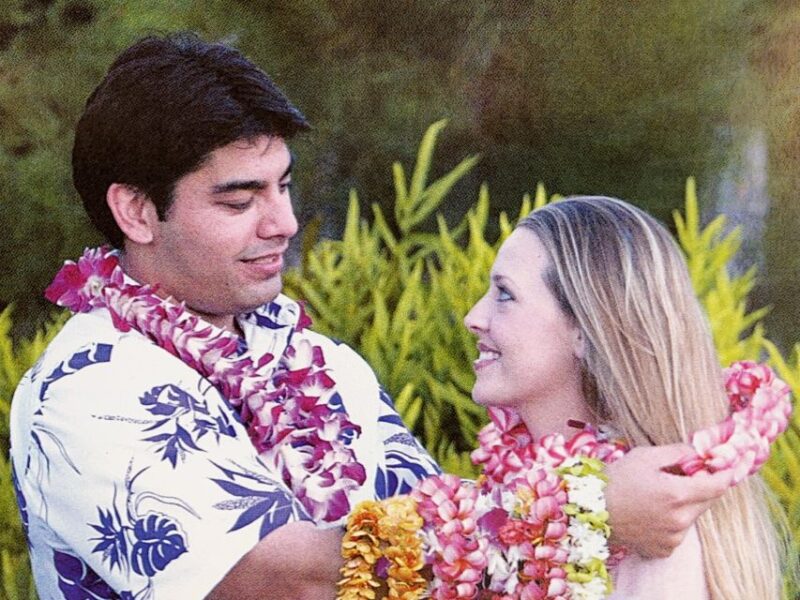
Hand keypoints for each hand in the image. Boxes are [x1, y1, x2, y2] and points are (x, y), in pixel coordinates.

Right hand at [605, 443, 732, 557]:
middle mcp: (680, 520)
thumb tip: (700, 453)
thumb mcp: (644, 456)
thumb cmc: (615, 479)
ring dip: (685, 504)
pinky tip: (651, 512)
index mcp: (677, 494)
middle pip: (706, 501)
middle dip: (700, 487)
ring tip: (658, 496)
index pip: (717, 485)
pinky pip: (679, 531)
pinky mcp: (664, 549)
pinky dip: (672, 521)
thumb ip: (677, 452)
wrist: (590, 510)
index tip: (727, 466)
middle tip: (679, 476)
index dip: (725, 474)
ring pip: (692, 516)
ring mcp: (673, 538)